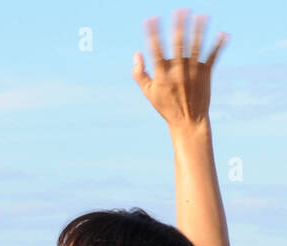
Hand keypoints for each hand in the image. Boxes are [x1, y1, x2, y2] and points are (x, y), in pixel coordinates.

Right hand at [132, 10, 226, 132]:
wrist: (188, 120)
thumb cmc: (166, 106)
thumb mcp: (148, 92)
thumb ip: (139, 73)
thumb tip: (136, 54)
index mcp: (162, 74)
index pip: (156, 49)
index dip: (153, 33)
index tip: (151, 19)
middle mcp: (178, 70)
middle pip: (178, 43)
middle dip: (179, 25)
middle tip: (180, 10)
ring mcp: (193, 71)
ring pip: (197, 46)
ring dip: (200, 29)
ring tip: (202, 15)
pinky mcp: (206, 73)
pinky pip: (213, 56)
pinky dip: (219, 45)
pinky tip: (223, 34)